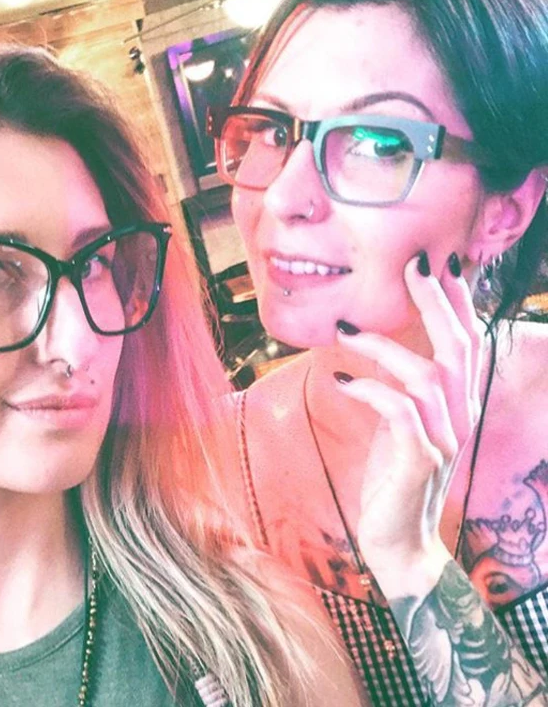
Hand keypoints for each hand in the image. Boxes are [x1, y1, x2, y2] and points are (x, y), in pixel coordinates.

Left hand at [335, 252, 484, 592]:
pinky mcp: (419, 460)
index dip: (458, 304)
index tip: (442, 265)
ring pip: (427, 375)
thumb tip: (379, 346)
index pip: (467, 345)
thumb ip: (403, 390)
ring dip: (384, 346)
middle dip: (437, 303)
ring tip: (344, 331)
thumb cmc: (394, 477)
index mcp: (457, 407)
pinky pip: (398, 411)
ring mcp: (443, 440)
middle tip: (414, 265)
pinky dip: (368, 389)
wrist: (399, 543)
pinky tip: (340, 381)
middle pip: (458, 349)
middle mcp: (460, 418)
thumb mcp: (401, 426)